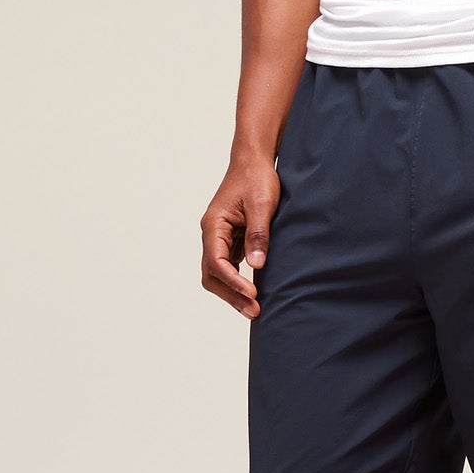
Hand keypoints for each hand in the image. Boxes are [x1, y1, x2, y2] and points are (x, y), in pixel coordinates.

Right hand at [201, 153, 280, 318]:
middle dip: (231, 295)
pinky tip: (255, 291)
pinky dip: (239, 281)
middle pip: (212, 274)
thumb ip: (258, 235)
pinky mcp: (231, 240)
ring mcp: (220, 238)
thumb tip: (256, 265)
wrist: (254, 161)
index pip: (216, 261)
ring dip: (234, 292)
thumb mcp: (261, 205)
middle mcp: (212, 234)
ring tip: (254, 308)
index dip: (233, 282)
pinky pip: (230, 266)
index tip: (253, 293)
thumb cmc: (256, 178)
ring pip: (219, 273)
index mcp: (214, 224)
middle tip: (254, 311)